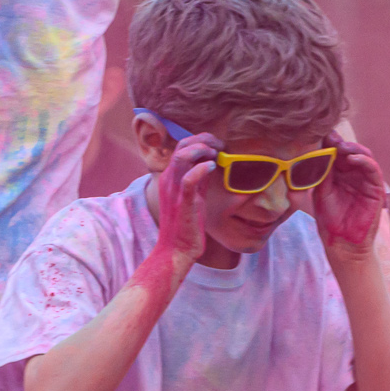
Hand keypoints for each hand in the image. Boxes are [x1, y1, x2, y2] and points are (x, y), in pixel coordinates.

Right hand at [153, 132, 219, 270]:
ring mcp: (173, 190)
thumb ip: (199, 179)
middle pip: (182, 146)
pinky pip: (188, 179)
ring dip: (201, 149)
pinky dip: (201, 168)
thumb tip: (211, 162)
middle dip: (203, 140)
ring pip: (182, 156)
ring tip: (215, 154)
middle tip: (220, 146)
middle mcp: (169, 179)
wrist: (176, 249)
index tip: (218, 145)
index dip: (201, 140)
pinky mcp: (182, 202)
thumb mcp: (193, 196)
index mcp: (170, 177)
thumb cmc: (186, 224)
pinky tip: (212, 167)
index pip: (182, 146)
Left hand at [313, 138, 387, 257]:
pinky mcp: (376, 188)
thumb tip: (303, 156)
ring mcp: (365, 180)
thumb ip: (317, 175)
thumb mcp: (320, 193)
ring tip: (340, 146)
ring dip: (352, 148)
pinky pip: (373, 169)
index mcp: (338, 174)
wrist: (342, 243)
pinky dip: (364, 161)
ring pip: (363, 156)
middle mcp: (353, 174)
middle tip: (329, 136)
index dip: (329, 143)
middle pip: (349, 150)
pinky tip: (352, 158)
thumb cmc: (329, 220)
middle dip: (340, 142)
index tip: (318, 134)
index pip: (336, 152)